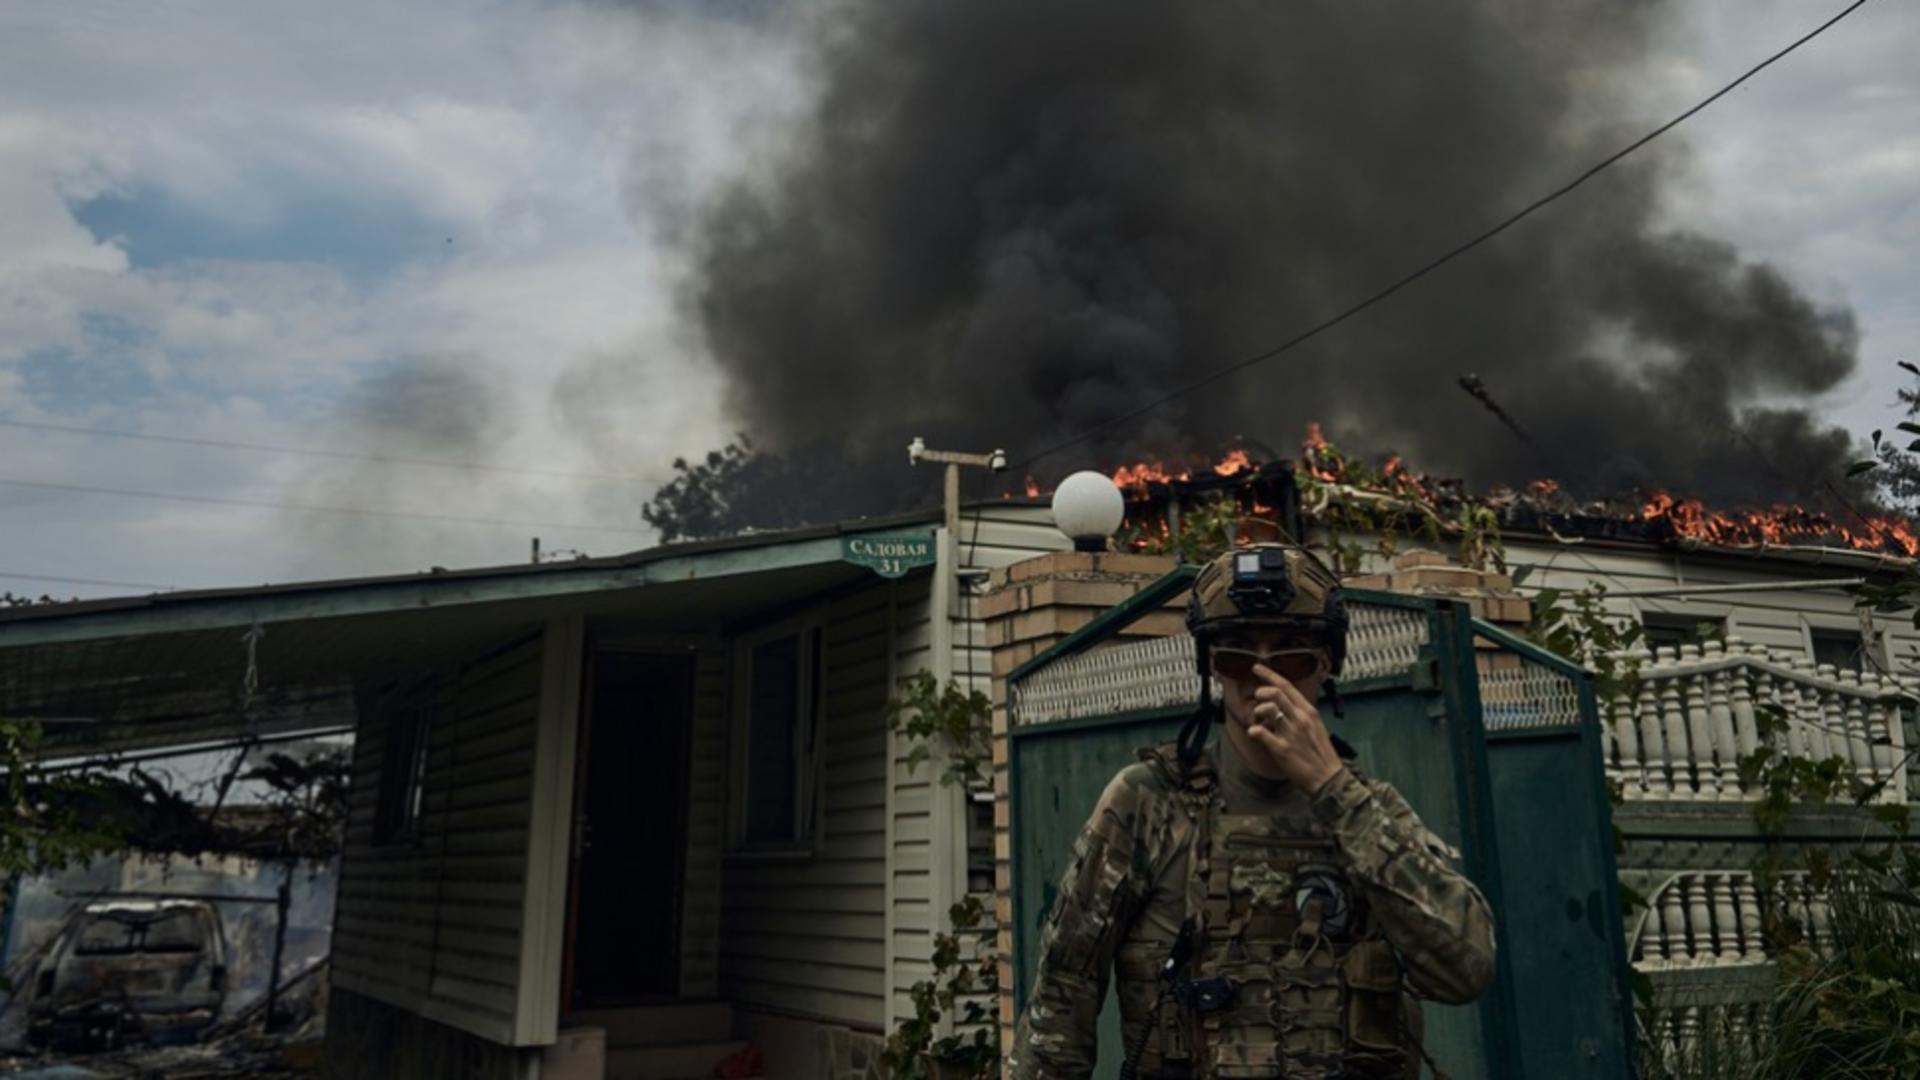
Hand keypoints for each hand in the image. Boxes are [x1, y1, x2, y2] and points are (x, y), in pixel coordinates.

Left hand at [1246, 663, 1344, 793]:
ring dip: (1256, 712)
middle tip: (1257, 700)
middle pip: (1275, 693)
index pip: (1287, 686)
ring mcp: (1290, 733)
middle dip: (1260, 692)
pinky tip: (1254, 733)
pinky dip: (1253, 730)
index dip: (1269, 674)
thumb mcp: (1315, 726)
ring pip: (1267, 709)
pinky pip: (1261, 733)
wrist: (1328, 777)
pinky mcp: (1282, 749)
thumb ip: (1300, 714)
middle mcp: (1300, 719)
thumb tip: (1282, 704)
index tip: (1257, 668)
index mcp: (1308, 711)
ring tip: (1258, 721)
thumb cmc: (1320, 753)